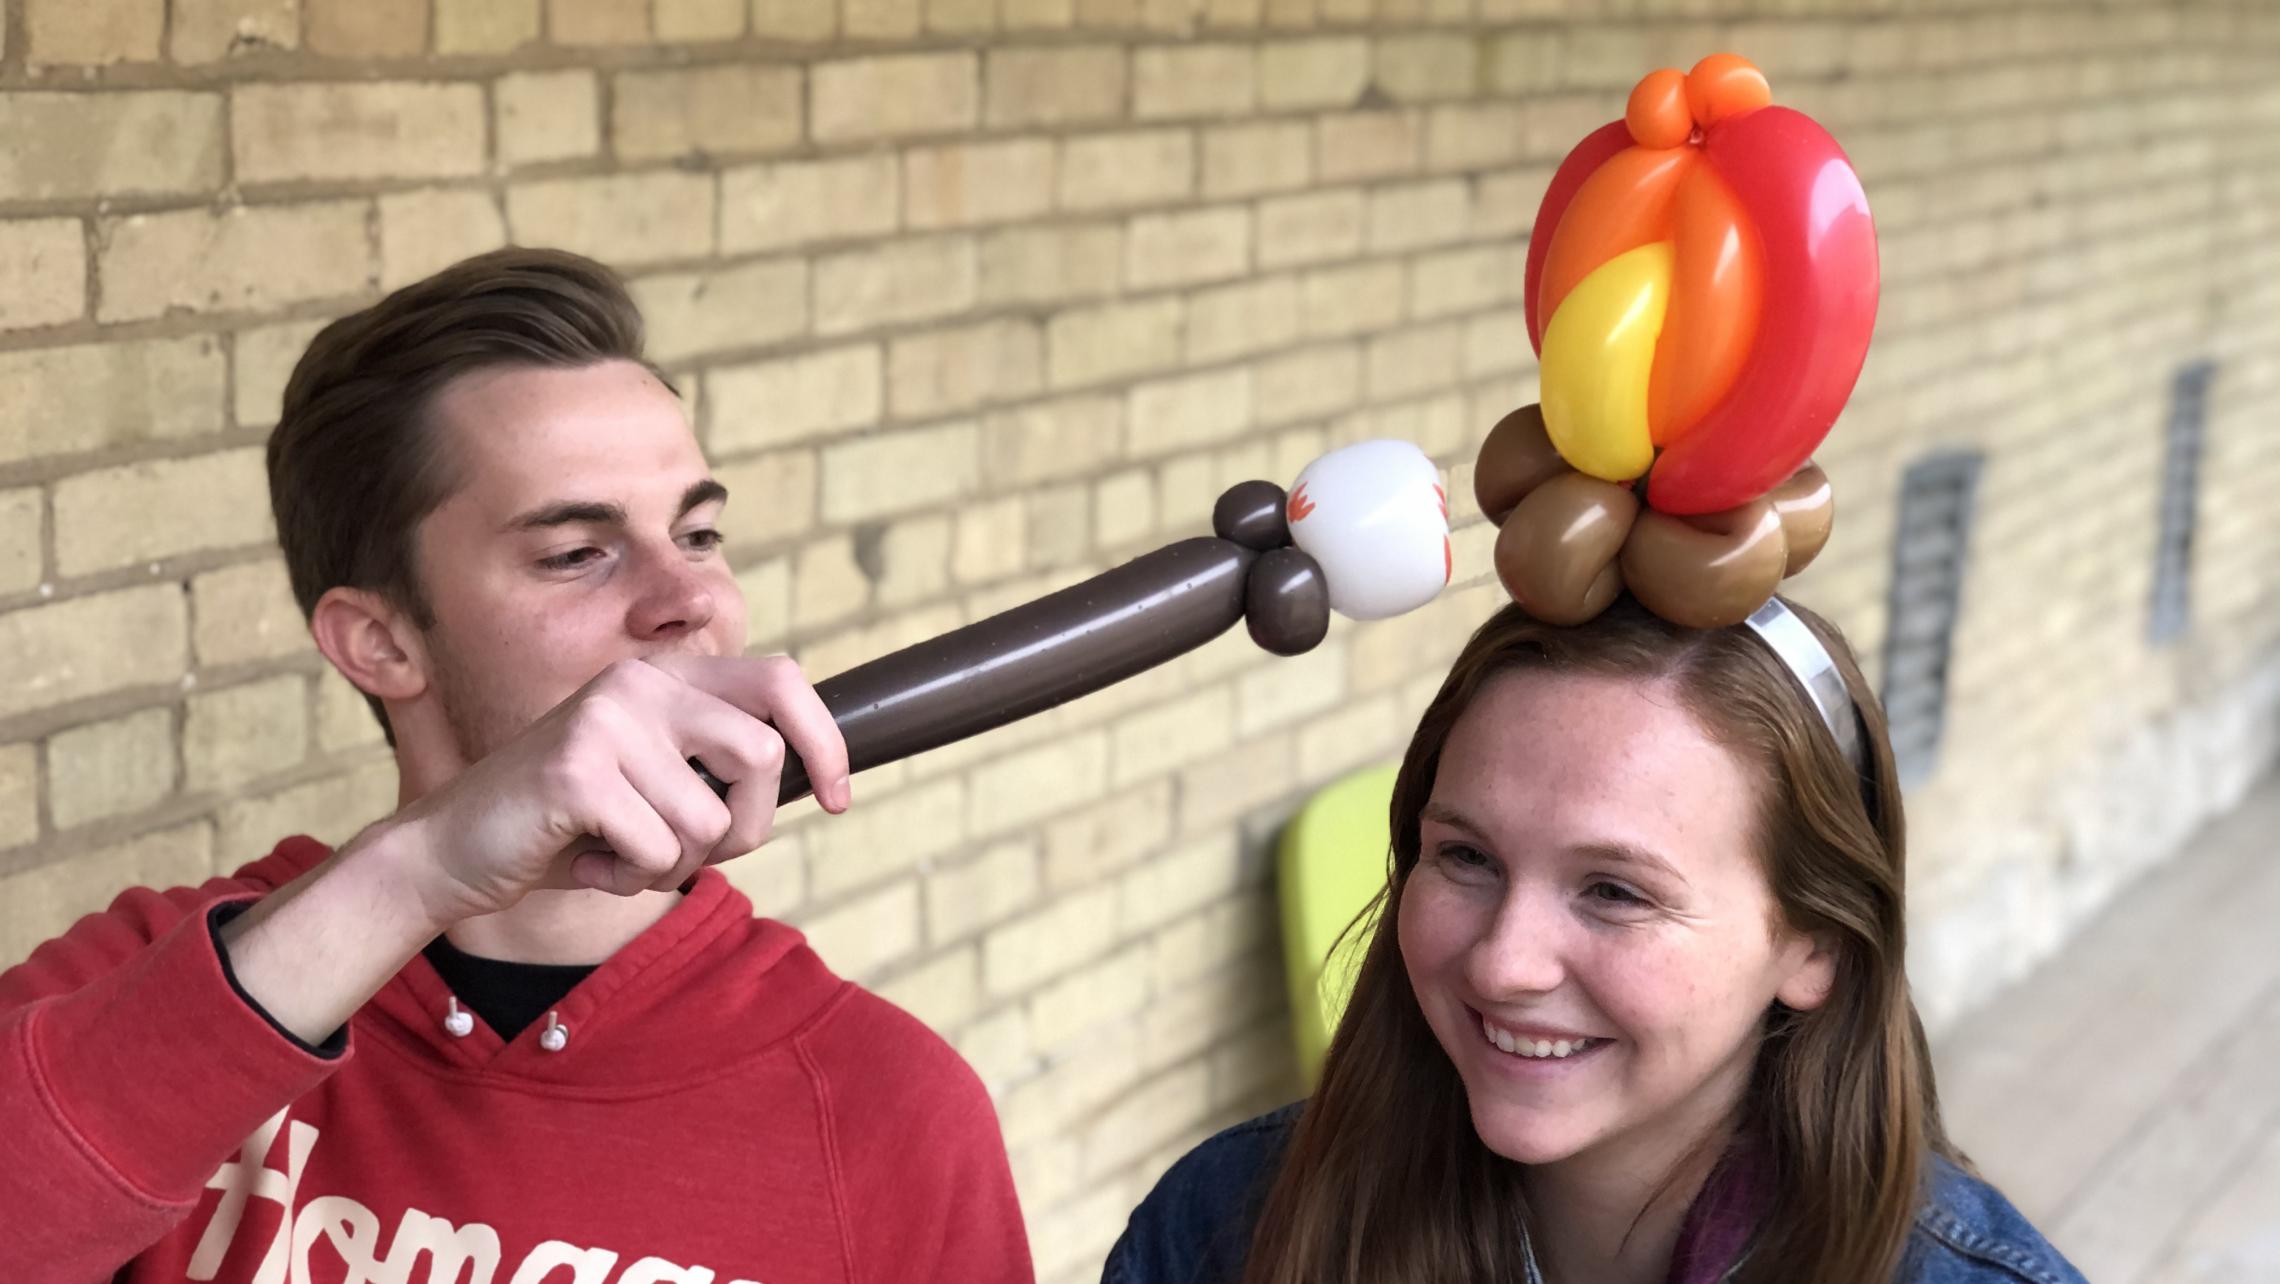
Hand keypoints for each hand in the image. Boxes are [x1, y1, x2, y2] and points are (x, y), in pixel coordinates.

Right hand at [388, 655, 849, 926]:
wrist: (453, 851)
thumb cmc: (570, 827)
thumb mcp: (656, 782)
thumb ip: (719, 769)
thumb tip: (818, 777)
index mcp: (666, 677)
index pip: (783, 682)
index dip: (825, 742)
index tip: (838, 799)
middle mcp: (640, 683)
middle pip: (760, 759)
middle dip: (742, 829)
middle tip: (686, 852)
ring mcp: (607, 720)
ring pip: (709, 821)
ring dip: (674, 865)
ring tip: (620, 854)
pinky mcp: (578, 770)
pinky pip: (659, 849)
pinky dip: (631, 878)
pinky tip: (588, 862)